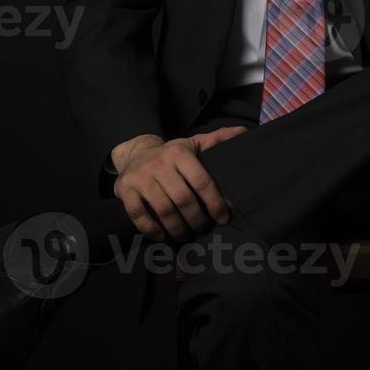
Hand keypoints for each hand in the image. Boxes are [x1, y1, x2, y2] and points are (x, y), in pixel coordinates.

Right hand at [113, 125, 246, 243]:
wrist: (134, 154)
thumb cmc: (170, 154)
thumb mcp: (193, 143)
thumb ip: (217, 139)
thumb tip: (243, 132)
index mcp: (179, 153)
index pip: (202, 181)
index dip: (215, 203)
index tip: (223, 218)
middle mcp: (159, 164)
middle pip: (183, 199)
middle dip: (197, 219)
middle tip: (202, 229)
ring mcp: (141, 177)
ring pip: (163, 210)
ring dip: (177, 229)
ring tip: (186, 236)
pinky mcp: (126, 190)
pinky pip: (139, 216)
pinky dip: (152, 230)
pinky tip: (163, 237)